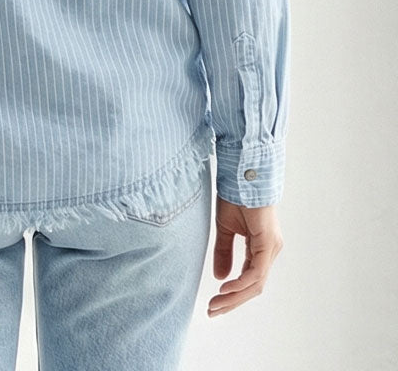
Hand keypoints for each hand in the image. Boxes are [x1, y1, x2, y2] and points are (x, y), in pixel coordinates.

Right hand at [207, 195, 282, 316]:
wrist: (242, 172)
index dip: (232, 294)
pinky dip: (241, 283)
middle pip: (253, 286)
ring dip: (235, 297)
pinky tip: (226, 288)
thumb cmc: (235, 195)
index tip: (214, 303)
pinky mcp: (267, 243)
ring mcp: (271, 247)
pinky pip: (256, 271)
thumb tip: (220, 277)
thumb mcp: (225, 228)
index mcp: (260, 247)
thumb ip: (224, 252)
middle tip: (213, 311)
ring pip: (256, 283)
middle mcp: (269, 250)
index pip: (249, 279)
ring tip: (216, 304)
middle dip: (232, 302)